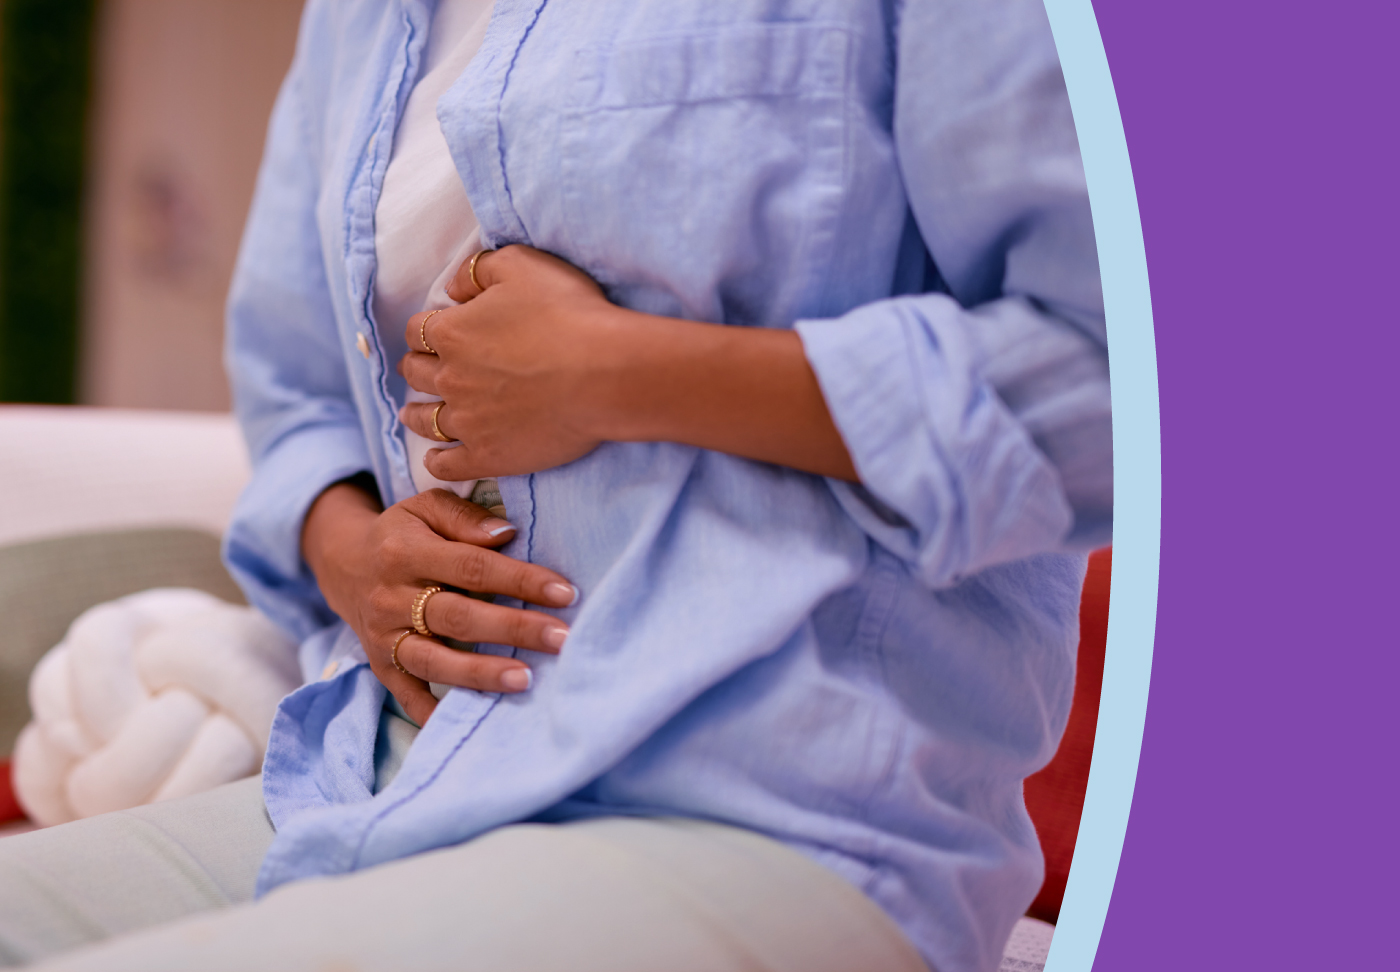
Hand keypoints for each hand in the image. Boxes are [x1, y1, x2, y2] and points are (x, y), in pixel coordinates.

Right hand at [301, 479, 578, 725]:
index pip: (472, 567)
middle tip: (562, 639)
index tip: (565, 592)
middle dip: (514, 629)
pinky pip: (408, 694)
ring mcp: (384, 637)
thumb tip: (506, 534)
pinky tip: (473, 720)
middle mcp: (392, 598)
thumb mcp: (425, 507)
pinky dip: (435, 712)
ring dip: (481, 673)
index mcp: (406, 552)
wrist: (345, 565)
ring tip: (526, 680)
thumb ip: (464, 517)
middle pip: (459, 616)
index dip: (520, 580)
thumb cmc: (403, 534)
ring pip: (434, 660)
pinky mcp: (381, 666)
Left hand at [398, 245, 619, 480]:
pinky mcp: (489, 456)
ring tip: (414, 415)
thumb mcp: (521, 265)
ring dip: (416, 415)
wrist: (605, 375)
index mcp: (452, 333)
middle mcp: (450, 379)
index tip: (436, 333)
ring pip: (425, 421)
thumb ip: (478, 270)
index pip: (417, 330)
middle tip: (423, 371)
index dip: (425, 330)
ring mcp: (467, 422)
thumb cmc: (568, 314)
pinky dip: (437, 462)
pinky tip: (436, 458)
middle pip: (416, 374)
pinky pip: (447, 466)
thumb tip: (454, 288)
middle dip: (417, 368)